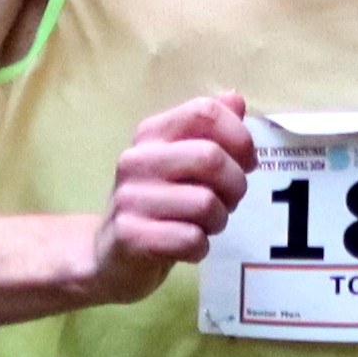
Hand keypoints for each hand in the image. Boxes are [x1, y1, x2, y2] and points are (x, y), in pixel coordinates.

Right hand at [83, 94, 255, 303]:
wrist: (110, 257)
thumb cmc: (158, 206)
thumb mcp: (182, 163)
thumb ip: (209, 132)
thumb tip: (235, 99)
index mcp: (151, 134)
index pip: (205, 112)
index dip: (239, 137)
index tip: (246, 162)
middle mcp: (137, 159)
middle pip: (210, 157)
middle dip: (235, 185)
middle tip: (230, 201)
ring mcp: (130, 198)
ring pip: (205, 203)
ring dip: (219, 221)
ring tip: (205, 225)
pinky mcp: (131, 236)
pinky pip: (190, 239)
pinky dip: (200, 247)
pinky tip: (188, 246)